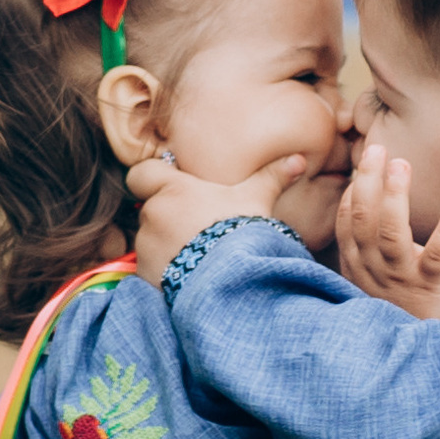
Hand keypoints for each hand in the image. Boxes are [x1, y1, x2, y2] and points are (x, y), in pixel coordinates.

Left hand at [124, 149, 305, 287]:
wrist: (231, 279)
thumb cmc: (241, 231)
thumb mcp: (258, 200)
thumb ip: (272, 177)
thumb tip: (298, 160)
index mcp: (172, 190)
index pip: (141, 173)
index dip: (151, 178)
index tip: (168, 185)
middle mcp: (152, 215)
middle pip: (151, 209)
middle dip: (168, 217)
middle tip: (198, 227)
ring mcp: (146, 248)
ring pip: (150, 241)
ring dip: (166, 246)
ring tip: (199, 257)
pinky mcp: (145, 276)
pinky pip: (150, 270)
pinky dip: (165, 273)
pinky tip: (191, 278)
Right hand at [335, 140, 439, 320]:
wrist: (415, 353)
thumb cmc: (394, 306)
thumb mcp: (368, 276)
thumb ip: (362, 242)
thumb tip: (359, 193)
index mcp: (357, 264)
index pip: (348, 221)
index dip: (356, 189)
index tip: (368, 160)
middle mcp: (373, 269)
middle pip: (365, 219)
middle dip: (370, 181)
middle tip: (379, 149)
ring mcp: (399, 277)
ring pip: (392, 233)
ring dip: (396, 196)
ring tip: (402, 165)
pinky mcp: (429, 286)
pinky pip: (437, 257)